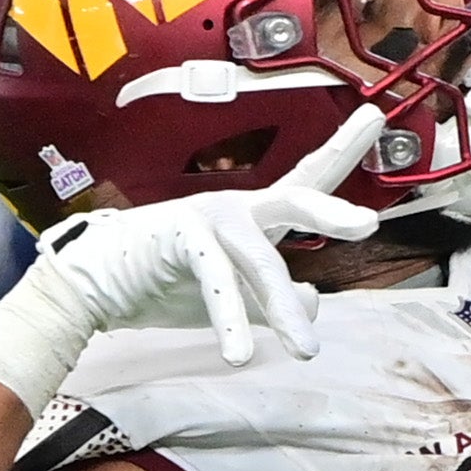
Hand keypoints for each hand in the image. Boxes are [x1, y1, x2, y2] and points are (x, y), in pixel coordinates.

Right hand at [31, 107, 384, 365]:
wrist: (96, 287)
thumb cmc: (167, 284)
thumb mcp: (236, 300)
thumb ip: (276, 297)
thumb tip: (317, 299)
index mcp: (255, 217)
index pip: (307, 181)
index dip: (342, 149)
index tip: (374, 117)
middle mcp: (237, 208)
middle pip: (294, 196)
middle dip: (329, 210)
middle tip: (366, 225)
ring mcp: (207, 217)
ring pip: (258, 260)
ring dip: (279, 310)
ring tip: (305, 352)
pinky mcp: (178, 237)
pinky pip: (214, 280)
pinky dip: (229, 319)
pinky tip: (239, 354)